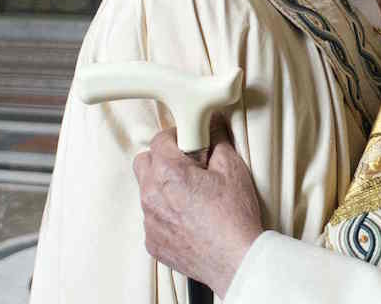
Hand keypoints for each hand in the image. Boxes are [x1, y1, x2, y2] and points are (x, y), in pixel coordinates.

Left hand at [132, 114, 262, 296]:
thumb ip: (218, 139)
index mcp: (168, 173)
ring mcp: (149, 222)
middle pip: (143, 163)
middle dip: (162, 159)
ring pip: (147, 192)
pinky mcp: (152, 242)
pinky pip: (152, 218)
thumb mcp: (232, 168)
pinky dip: (166, 214)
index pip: (160, 139)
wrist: (237, 259)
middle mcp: (151, 196)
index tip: (190, 143)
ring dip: (163, 187)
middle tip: (187, 165)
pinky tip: (190, 219)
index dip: (178, 136)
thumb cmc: (235, 215)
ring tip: (192, 196)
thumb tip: (212, 123)